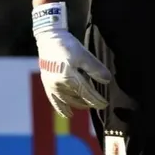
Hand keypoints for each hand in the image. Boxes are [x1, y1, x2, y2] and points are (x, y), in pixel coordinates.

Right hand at [32, 2, 110, 117]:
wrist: (49, 40)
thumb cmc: (68, 46)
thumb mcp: (84, 55)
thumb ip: (95, 68)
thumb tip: (107, 80)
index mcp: (69, 77)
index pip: (86, 93)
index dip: (96, 100)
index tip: (105, 104)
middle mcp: (59, 84)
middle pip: (77, 98)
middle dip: (89, 102)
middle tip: (99, 104)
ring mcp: (51, 86)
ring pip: (67, 100)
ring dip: (78, 104)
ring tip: (87, 106)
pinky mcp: (47, 84)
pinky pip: (54, 101)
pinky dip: (61, 108)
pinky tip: (68, 114)